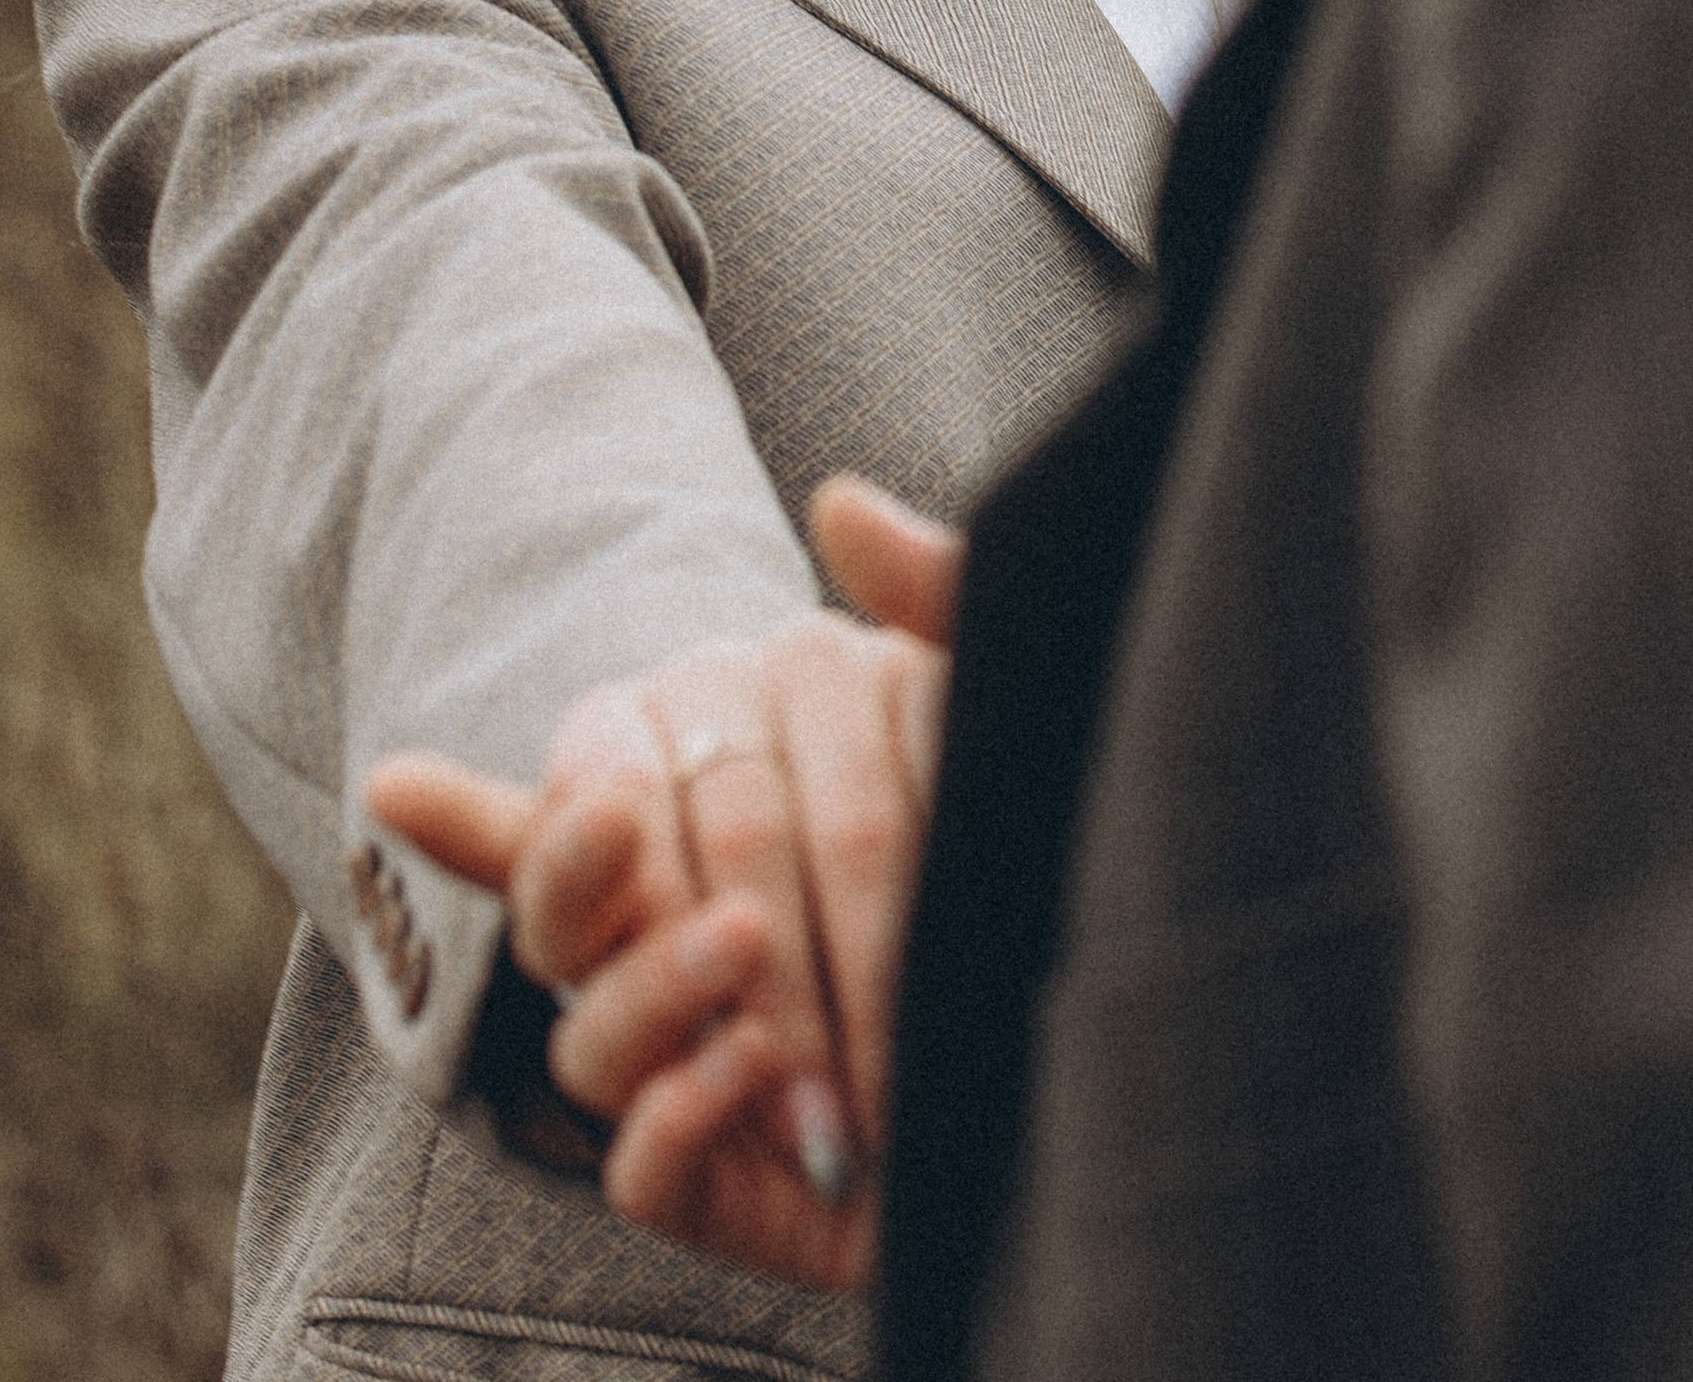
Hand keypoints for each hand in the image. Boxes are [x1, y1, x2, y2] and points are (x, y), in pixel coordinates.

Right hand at [368, 476, 966, 1286]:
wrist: (1102, 1053)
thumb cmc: (1019, 848)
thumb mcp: (992, 713)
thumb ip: (929, 605)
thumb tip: (839, 504)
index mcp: (695, 801)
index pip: (591, 792)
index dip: (591, 813)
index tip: (617, 808)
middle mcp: (665, 934)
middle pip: (614, 913)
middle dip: (701, 910)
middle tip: (759, 923)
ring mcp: (682, 1067)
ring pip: (590, 1039)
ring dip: (658, 994)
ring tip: (741, 965)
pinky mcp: (715, 1189)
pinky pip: (643, 1173)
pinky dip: (678, 1119)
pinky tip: (746, 1078)